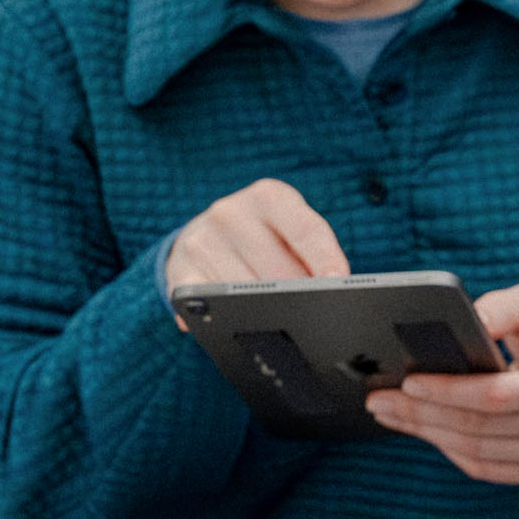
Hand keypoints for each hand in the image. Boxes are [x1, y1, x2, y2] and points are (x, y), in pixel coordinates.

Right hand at [165, 178, 347, 300]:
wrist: (201, 236)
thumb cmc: (261, 238)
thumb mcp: (288, 230)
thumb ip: (312, 253)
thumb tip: (331, 289)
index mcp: (269, 196)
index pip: (306, 230)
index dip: (326, 259)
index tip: (339, 283)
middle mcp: (231, 212)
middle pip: (279, 269)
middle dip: (300, 296)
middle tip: (312, 311)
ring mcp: (202, 241)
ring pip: (247, 292)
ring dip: (267, 312)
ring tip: (278, 316)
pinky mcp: (180, 271)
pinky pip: (209, 302)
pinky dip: (225, 316)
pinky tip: (237, 322)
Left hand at [364, 282, 518, 485]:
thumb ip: (504, 306)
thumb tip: (472, 320)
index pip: (497, 395)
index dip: (449, 391)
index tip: (410, 382)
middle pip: (478, 427)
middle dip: (421, 414)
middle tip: (379, 399)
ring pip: (473, 451)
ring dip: (426, 433)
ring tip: (390, 413)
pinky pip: (482, 468)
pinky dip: (446, 449)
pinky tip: (422, 429)